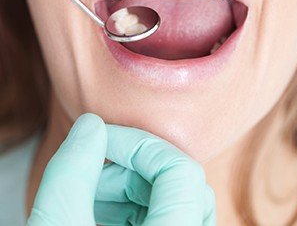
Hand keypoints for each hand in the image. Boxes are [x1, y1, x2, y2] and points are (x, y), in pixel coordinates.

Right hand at [27, 113, 215, 225]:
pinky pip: (171, 215)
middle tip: (92, 172)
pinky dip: (138, 205)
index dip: (137, 144)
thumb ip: (71, 171)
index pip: (180, 170)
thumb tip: (90, 126)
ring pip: (177, 197)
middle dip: (131, 165)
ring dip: (134, 184)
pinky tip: (105, 213)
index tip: (100, 141)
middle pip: (179, 180)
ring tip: (93, 196)